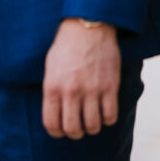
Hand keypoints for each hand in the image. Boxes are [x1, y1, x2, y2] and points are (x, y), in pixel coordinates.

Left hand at [41, 18, 120, 139]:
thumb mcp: (50, 68)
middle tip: (79, 127)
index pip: (51, 124)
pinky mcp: (109, 87)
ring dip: (92, 127)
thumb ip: (52, 90)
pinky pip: (110, 116)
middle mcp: (71, 92)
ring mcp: (91, 90)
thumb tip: (55, 112)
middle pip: (73, 129)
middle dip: (75, 133)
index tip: (61, 130)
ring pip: (93, 126)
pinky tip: (105, 112)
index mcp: (53, 87)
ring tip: (92, 120)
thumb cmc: (66, 47)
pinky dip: (108, 119)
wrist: (88, 27)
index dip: (56, 132)